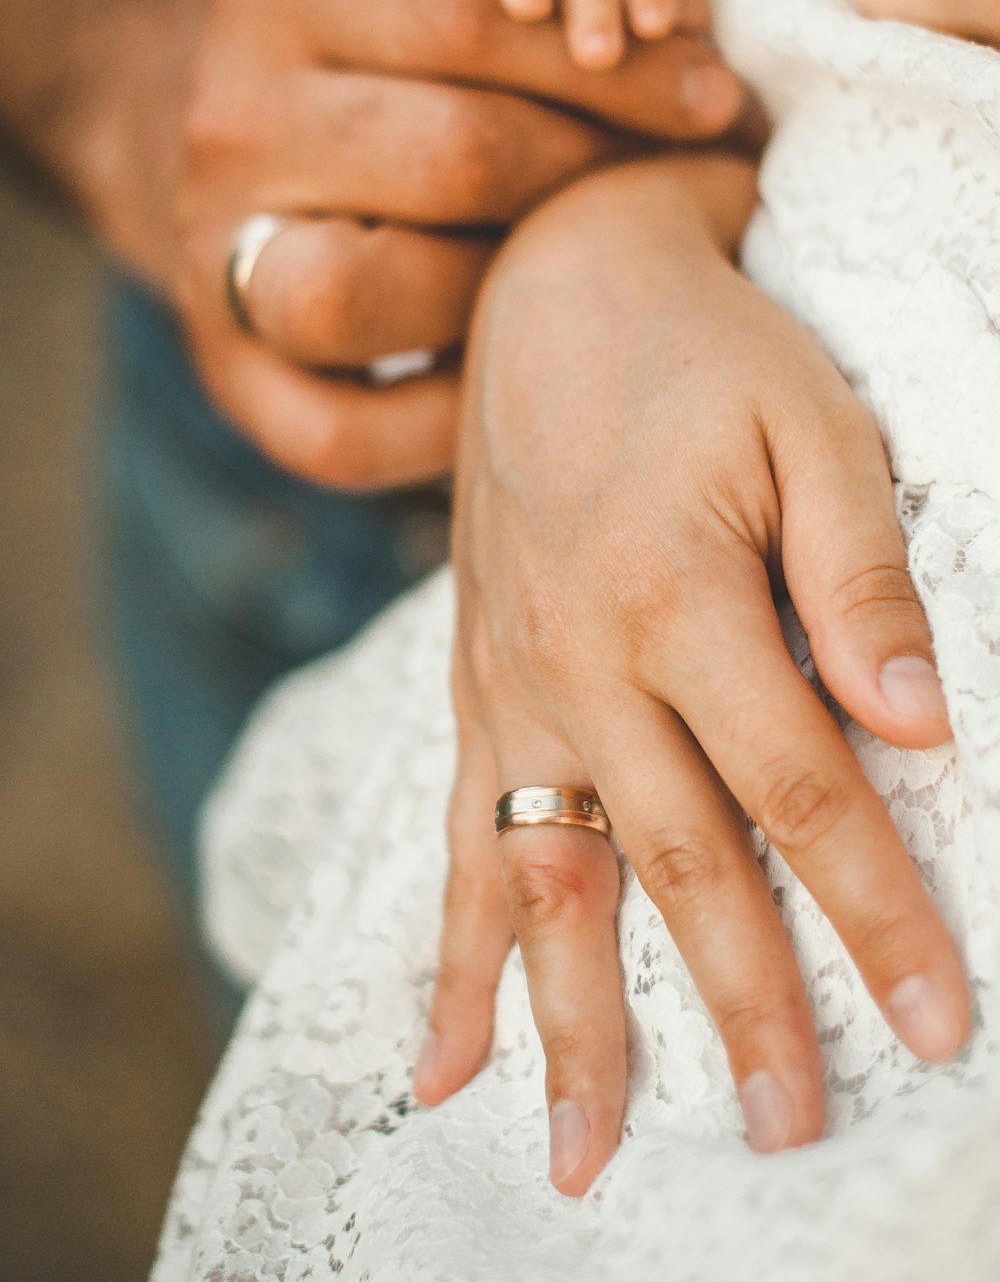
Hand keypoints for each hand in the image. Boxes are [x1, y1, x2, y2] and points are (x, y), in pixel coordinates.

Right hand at [177, 0, 742, 489]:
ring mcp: (218, 263)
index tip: (713, 93)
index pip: (467, 16)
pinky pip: (347, 433)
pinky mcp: (241, 385)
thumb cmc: (392, 38)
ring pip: (374, 294)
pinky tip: (509, 370)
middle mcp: (230, 125)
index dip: (617, 59)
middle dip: (598, 173)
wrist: (257, 146)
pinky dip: (445, 423)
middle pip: (450, 157)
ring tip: (584, 272)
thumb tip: (667, 1)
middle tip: (688, 185)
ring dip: (509, 291)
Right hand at [413, 156, 969, 1194]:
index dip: (874, 909)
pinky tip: (445, 1057)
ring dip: (571, 1022)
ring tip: (590, 1154)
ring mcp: (511, 682)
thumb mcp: (812, 432)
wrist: (555, 293)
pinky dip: (455, 951)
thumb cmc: (705, 357)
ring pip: (546, 877)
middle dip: (742, 1003)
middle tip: (795, 1126)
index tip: (934, 1021)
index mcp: (674, 593)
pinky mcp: (474, 687)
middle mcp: (576, 658)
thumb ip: (860, 581)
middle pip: (673, 861)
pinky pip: (461, 837)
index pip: (797, 787)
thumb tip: (922, 728)